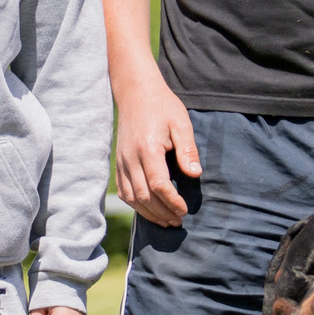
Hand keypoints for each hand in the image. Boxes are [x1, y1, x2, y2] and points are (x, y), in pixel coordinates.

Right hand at [113, 75, 199, 226]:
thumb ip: (187, 150)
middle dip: (162, 213)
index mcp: (148, 149)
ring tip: (166, 221)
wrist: (136, 93)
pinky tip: (149, 210)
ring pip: (131, 198)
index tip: (185, 210)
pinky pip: (123, 191)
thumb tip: (195, 174)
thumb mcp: (181, 123)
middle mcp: (130, 158)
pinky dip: (135, 205)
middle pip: (143, 196)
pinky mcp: (118, 163)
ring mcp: (121, 161)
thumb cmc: (163, 107)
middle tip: (179, 221)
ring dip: (148, 213)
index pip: (158, 185)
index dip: (172, 202)